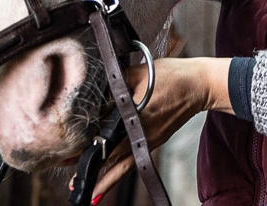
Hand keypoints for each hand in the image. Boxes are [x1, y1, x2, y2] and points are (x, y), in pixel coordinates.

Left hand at [81, 57, 232, 200]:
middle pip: (109, 156)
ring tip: (87, 193)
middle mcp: (140, 135)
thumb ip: (114, 83)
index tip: (67, 156)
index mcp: (134, 119)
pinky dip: (119, 174)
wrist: (200, 85)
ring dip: (104, 179)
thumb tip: (93, 88)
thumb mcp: (139, 73)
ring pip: (121, 166)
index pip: (104, 138)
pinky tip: (108, 184)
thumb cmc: (173, 77)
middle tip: (71, 180)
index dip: (85, 147)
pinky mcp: (153, 141)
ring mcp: (148, 141)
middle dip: (88, 166)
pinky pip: (132, 163)